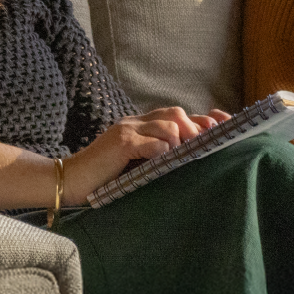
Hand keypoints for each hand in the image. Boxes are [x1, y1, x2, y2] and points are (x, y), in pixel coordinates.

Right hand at [62, 107, 229, 203]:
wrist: (69, 181)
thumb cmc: (103, 177)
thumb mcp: (134, 164)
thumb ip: (155, 156)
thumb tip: (185, 158)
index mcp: (140, 127)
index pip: (176, 115)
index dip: (201, 118)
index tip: (223, 123)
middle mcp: (134, 123)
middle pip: (174, 113)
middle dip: (196, 126)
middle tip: (209, 140)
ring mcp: (126, 131)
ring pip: (165, 123)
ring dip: (181, 137)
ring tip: (186, 151)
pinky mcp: (120, 144)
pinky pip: (148, 142)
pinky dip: (161, 148)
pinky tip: (165, 157)